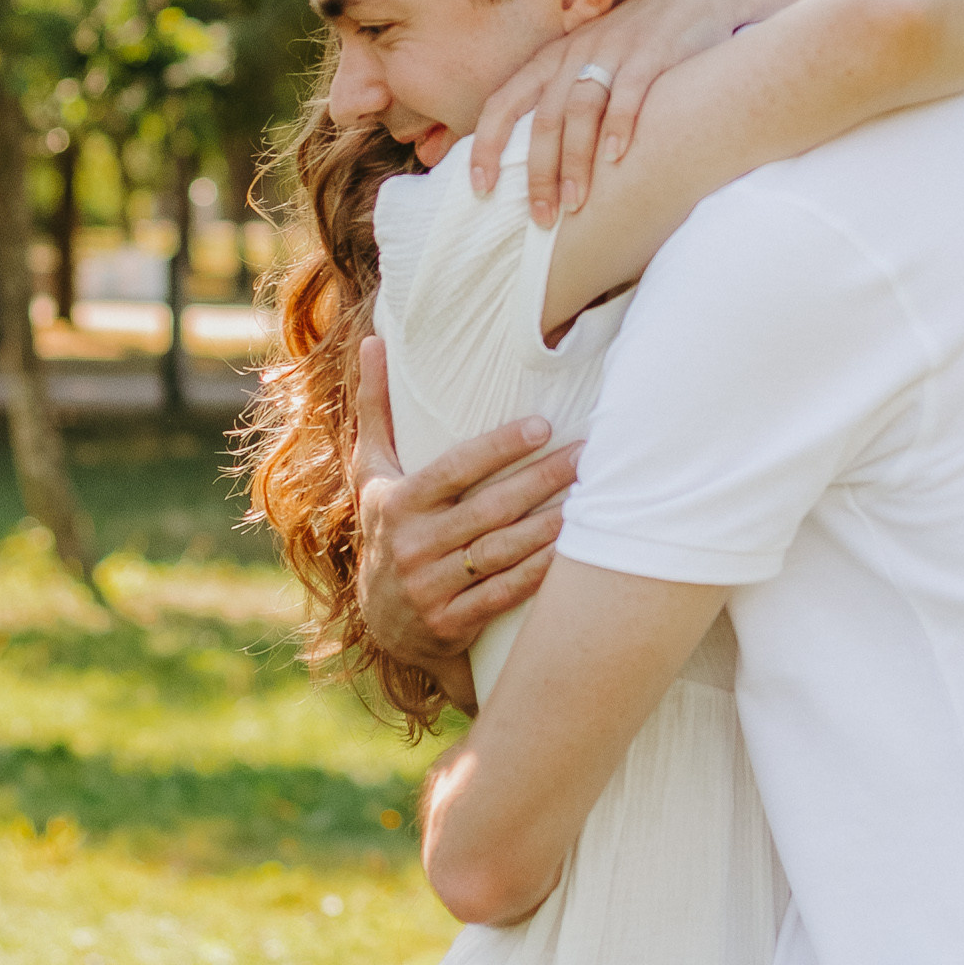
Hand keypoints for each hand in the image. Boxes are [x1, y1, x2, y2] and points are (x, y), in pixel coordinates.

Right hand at [352, 336, 581, 687]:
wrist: (384, 622)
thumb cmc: (388, 527)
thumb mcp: (373, 472)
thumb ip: (377, 409)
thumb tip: (373, 340)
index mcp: (395, 504)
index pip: (453, 469)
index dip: (497, 448)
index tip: (542, 425)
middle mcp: (410, 546)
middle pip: (487, 509)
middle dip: (541, 480)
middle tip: (586, 455)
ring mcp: (430, 588)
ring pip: (500, 553)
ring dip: (549, 527)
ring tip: (591, 500)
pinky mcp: (452, 624)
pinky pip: (505, 594)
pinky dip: (540, 574)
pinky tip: (574, 554)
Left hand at [469, 0, 758, 223]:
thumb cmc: (634, 42)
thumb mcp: (588, 60)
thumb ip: (562, 98)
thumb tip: (533, 161)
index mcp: (551, 60)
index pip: (504, 103)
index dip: (485, 146)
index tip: (480, 189)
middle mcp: (576, 55)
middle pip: (545, 119)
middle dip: (539, 173)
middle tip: (540, 218)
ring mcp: (614, 53)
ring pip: (582, 111)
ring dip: (575, 160)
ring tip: (574, 203)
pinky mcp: (652, 55)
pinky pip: (630, 93)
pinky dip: (620, 125)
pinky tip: (616, 158)